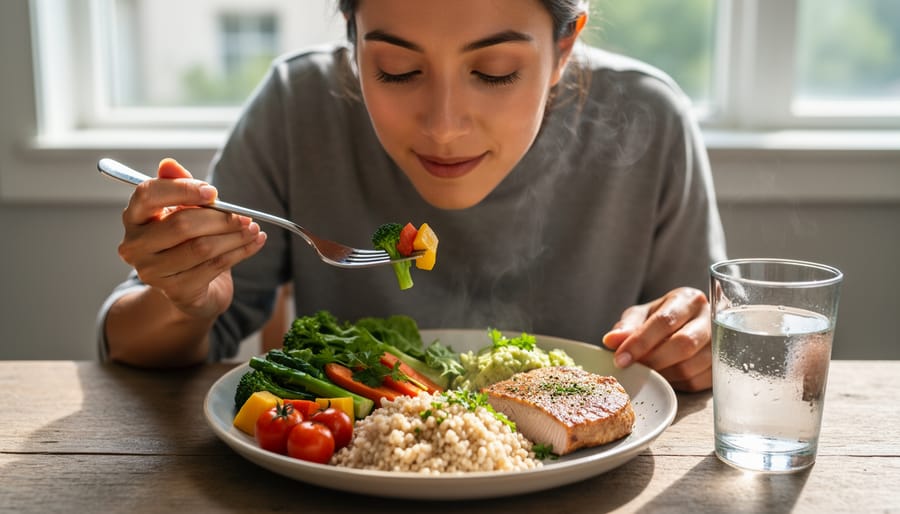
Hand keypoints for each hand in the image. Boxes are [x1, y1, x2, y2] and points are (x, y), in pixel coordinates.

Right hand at [116, 158, 266, 318]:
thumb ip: (178, 185)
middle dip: (220, 218)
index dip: (183, 190)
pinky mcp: (176, 290)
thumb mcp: (181, 209)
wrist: (188, 287)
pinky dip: (240, 252)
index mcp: (134, 217)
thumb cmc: (185, 240)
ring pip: (201, 248)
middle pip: (181, 224)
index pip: (149, 194)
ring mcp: (152, 271)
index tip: (213, 192)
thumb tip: (169, 164)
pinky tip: (255, 243)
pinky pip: (214, 266)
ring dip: (234, 237)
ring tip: (253, 229)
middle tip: (245, 216)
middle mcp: (135, 245)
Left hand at [602, 287, 711, 391]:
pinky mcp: (723, 365)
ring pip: (692, 367)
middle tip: (634, 370)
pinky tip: (666, 378)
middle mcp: (710, 318)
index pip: (664, 321)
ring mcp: (722, 343)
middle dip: (654, 361)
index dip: (640, 342)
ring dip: (664, 375)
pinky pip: (698, 382)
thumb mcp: (642, 315)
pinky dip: (677, 384)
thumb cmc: (663, 318)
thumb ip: (627, 326)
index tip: (621, 359)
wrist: (689, 326)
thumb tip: (611, 340)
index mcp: (687, 299)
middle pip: (684, 344)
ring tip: (648, 373)